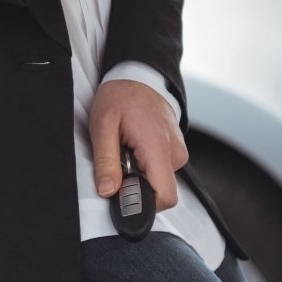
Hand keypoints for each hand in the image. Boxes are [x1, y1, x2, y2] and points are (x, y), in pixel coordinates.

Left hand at [90, 80, 187, 210]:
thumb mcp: (102, 127)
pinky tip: (134, 147)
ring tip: (125, 149)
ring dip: (138, 174)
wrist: (138, 76)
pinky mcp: (176, 150)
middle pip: (159, 191)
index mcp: (159, 147)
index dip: (143, 205)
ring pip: (158, 181)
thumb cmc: (119, 98)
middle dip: (135, 186)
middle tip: (118, 161)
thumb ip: (106, 162)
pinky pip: (160, 170)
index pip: (165, 196)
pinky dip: (144, 165)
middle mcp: (176, 152)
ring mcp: (178, 151)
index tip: (122, 197)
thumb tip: (108, 192)